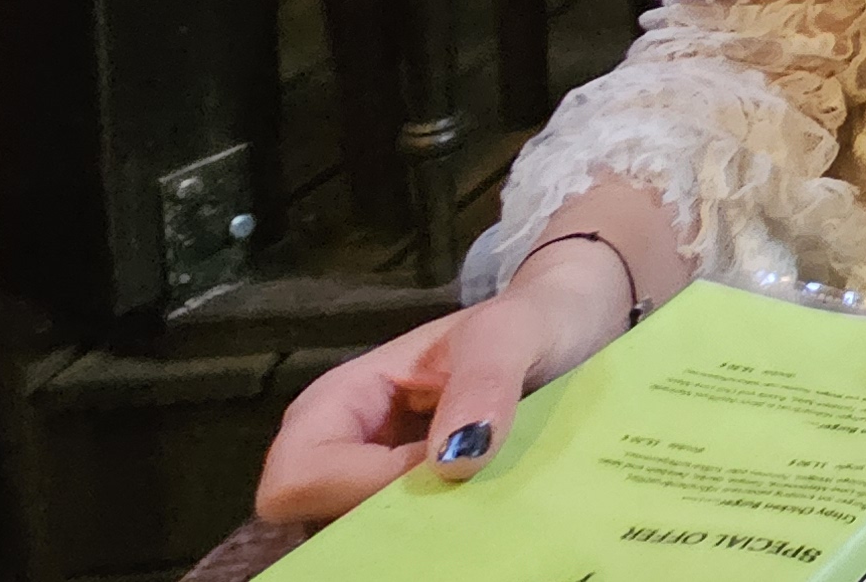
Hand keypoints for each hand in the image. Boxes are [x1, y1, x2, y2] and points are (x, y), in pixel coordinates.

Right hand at [254, 240, 637, 520]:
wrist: (565, 328)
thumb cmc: (530, 321)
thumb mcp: (513, 332)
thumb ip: (485, 379)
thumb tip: (453, 458)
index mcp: (338, 401)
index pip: (301, 477)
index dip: (361, 489)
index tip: (445, 468)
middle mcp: (338, 449)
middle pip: (318, 521)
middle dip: (386, 524)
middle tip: (468, 495)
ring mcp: (366, 484)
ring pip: (356, 542)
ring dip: (418, 534)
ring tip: (480, 499)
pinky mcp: (402, 506)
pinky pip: (396, 544)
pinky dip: (436, 539)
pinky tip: (481, 511)